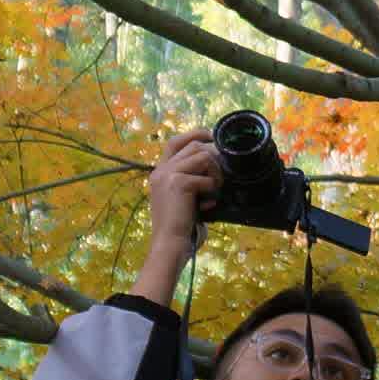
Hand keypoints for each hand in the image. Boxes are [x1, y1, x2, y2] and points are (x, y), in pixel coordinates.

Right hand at [145, 130, 218, 262]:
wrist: (170, 245)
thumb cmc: (181, 230)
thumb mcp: (184, 201)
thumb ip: (192, 183)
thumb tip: (213, 171)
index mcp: (159, 173)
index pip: (175, 142)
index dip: (195, 134)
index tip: (211, 137)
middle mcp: (161, 171)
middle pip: (194, 145)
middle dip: (213, 158)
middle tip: (219, 179)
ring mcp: (168, 175)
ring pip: (203, 156)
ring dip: (215, 174)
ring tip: (213, 193)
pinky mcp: (178, 183)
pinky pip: (206, 177)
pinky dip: (211, 191)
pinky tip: (206, 206)